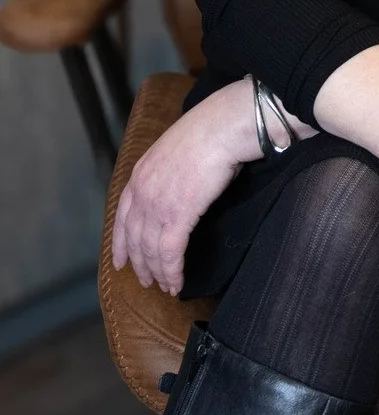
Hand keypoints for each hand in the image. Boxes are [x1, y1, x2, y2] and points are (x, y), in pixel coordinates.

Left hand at [111, 81, 267, 293]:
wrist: (222, 127)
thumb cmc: (209, 132)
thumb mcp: (176, 149)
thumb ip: (168, 172)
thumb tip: (178, 186)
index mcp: (139, 174)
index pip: (121, 218)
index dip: (120, 244)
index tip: (120, 262)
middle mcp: (142, 192)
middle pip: (134, 239)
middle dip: (140, 265)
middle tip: (147, 282)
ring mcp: (157, 205)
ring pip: (151, 251)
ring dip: (159, 273)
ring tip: (167, 286)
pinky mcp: (177, 216)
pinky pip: (170, 253)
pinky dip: (172, 272)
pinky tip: (177, 283)